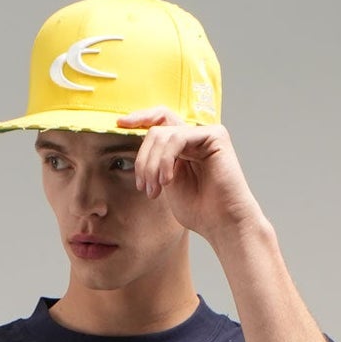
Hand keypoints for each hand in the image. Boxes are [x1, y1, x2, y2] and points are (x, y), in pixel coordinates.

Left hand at [118, 109, 267, 247]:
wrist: (222, 223)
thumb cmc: (198, 210)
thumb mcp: (165, 182)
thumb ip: (155, 162)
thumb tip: (138, 146)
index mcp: (183, 145)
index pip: (159, 121)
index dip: (139, 118)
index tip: (119, 124)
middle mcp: (194, 136)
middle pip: (156, 129)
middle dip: (143, 158)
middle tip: (144, 186)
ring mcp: (205, 134)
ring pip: (163, 134)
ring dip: (152, 164)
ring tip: (155, 190)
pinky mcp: (215, 136)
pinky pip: (178, 137)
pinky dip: (166, 160)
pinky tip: (167, 180)